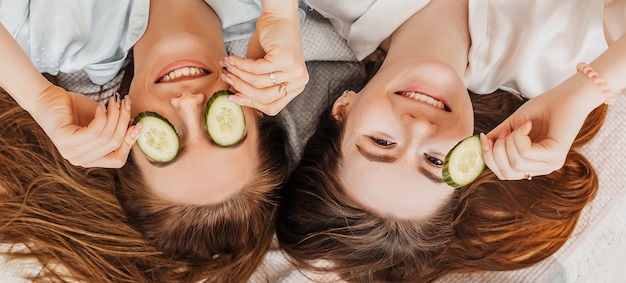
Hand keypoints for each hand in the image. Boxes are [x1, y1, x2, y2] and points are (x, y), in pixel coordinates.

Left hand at [29, 85, 140, 167]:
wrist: (47, 97)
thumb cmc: (74, 108)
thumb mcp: (101, 120)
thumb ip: (116, 127)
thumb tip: (137, 128)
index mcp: (89, 159)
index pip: (118, 160)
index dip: (130, 143)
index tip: (138, 124)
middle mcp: (79, 160)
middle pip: (114, 145)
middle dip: (123, 121)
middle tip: (125, 103)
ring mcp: (71, 153)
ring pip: (106, 137)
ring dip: (114, 115)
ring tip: (113, 101)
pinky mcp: (65, 141)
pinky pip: (94, 132)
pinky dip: (102, 117)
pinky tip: (100, 106)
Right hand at [220, 0, 307, 115]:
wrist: (278, 17)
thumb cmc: (270, 43)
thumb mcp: (262, 69)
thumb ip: (253, 86)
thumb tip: (236, 100)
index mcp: (296, 87)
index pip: (272, 107)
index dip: (250, 103)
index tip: (234, 97)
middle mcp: (299, 81)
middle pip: (265, 98)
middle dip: (241, 89)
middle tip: (227, 79)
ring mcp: (295, 72)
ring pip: (258, 83)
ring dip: (238, 75)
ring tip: (227, 68)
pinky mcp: (286, 60)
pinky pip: (256, 70)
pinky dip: (240, 65)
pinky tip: (232, 59)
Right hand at [481, 90, 590, 179]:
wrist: (569, 96)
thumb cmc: (544, 108)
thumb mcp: (513, 125)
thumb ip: (498, 137)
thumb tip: (480, 145)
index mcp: (531, 164)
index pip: (503, 174)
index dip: (489, 157)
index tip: (485, 138)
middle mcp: (542, 168)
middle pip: (506, 173)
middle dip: (496, 151)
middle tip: (505, 131)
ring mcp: (550, 164)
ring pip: (515, 162)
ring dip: (509, 140)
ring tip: (519, 126)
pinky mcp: (556, 155)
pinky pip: (525, 152)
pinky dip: (519, 136)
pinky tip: (527, 124)